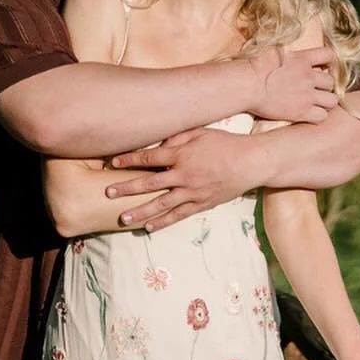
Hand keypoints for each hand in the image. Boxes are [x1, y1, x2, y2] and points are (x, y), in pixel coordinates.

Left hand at [106, 127, 264, 231]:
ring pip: (161, 204)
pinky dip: (163, 222)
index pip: (148, 158)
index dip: (129, 160)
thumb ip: (177, 137)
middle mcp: (184, 175)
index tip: (112, 163)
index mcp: (182, 155)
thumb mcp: (200, 132)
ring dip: (140, 212)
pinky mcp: (201, 204)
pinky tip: (149, 227)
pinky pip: (178, 215)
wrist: (252, 162)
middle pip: (149, 184)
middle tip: (108, 194)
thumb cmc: (226, 143)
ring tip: (122, 219)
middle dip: (126, 189)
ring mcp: (192, 193)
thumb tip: (157, 144)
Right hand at [247, 45, 337, 124]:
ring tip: (316, 103)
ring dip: (326, 101)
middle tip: (315, 90)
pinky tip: (310, 114)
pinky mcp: (301, 112)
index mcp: (303, 59)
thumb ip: (287, 51)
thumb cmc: (255, 67)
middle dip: (325, 86)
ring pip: (332, 100)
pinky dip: (319, 115)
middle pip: (331, 81)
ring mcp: (306, 95)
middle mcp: (308, 76)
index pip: (329, 55)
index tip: (321, 67)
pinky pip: (322, 116)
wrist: (247, 85)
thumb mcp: (274, 50)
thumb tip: (286, 51)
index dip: (328, 61)